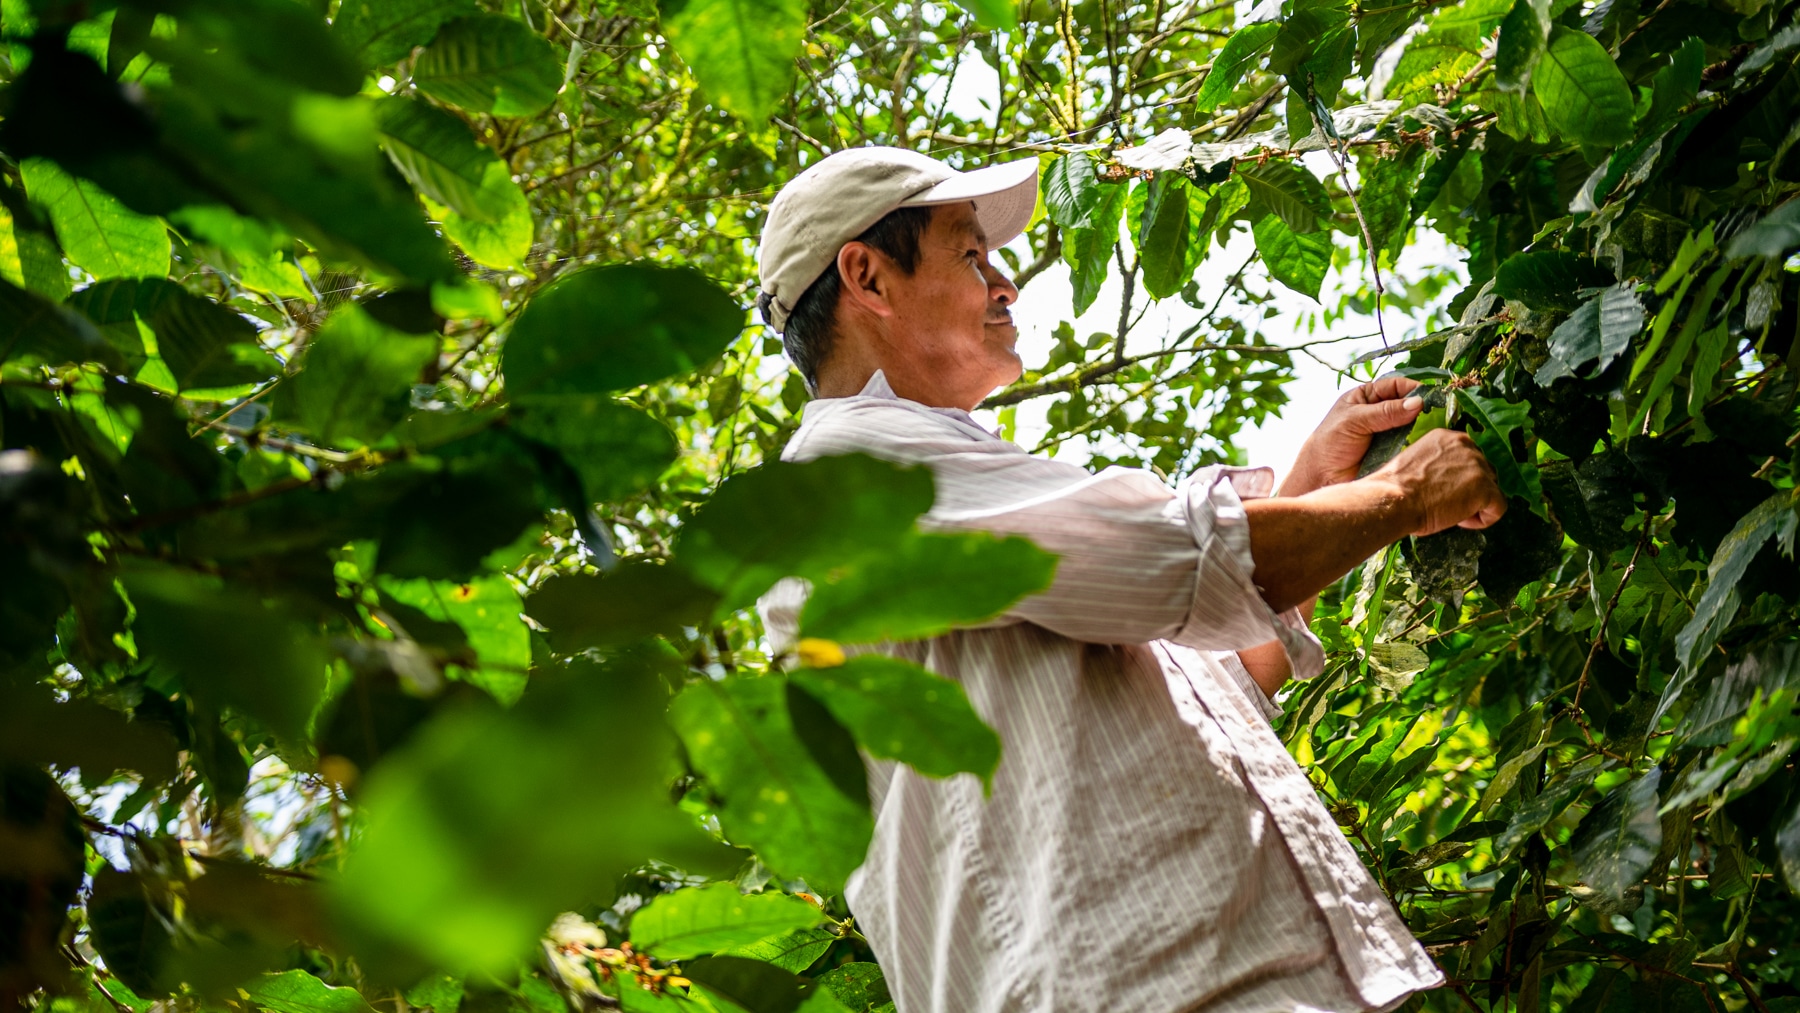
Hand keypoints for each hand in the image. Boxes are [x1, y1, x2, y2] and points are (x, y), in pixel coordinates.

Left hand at [1280, 375, 1426, 495]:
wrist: (1321, 476)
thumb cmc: (1330, 442)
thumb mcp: (1355, 421)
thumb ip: (1385, 412)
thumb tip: (1418, 403)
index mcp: (1367, 396)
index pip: (1396, 385)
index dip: (1413, 388)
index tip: (1430, 395)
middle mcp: (1380, 412)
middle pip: (1408, 404)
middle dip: (1422, 407)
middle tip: (1437, 413)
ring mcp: (1389, 432)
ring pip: (1413, 424)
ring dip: (1424, 426)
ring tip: (1435, 429)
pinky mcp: (1394, 452)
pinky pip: (1412, 444)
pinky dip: (1420, 443)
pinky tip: (1429, 445)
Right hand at [1370, 428, 1507, 534]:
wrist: (1392, 499)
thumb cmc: (1395, 489)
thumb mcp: (1417, 463)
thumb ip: (1439, 464)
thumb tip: (1449, 481)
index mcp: (1448, 437)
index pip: (1469, 458)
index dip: (1459, 479)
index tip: (1442, 491)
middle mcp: (1467, 445)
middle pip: (1484, 472)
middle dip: (1470, 491)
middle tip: (1446, 504)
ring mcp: (1478, 465)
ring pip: (1492, 489)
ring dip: (1475, 504)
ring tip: (1451, 513)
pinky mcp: (1485, 488)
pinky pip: (1498, 508)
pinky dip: (1484, 520)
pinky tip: (1461, 521)